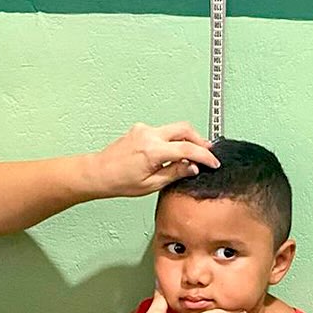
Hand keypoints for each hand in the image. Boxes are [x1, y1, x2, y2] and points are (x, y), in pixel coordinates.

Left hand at [90, 122, 218, 197]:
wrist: (99, 173)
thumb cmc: (120, 182)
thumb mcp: (151, 184)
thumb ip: (174, 173)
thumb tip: (192, 167)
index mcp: (153, 151)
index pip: (187, 149)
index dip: (204, 156)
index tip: (213, 162)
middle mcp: (149, 135)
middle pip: (184, 129)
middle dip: (199, 139)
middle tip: (208, 153)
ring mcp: (144, 129)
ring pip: (174, 128)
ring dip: (186, 139)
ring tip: (192, 155)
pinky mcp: (140, 129)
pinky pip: (163, 131)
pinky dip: (172, 140)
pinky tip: (172, 153)